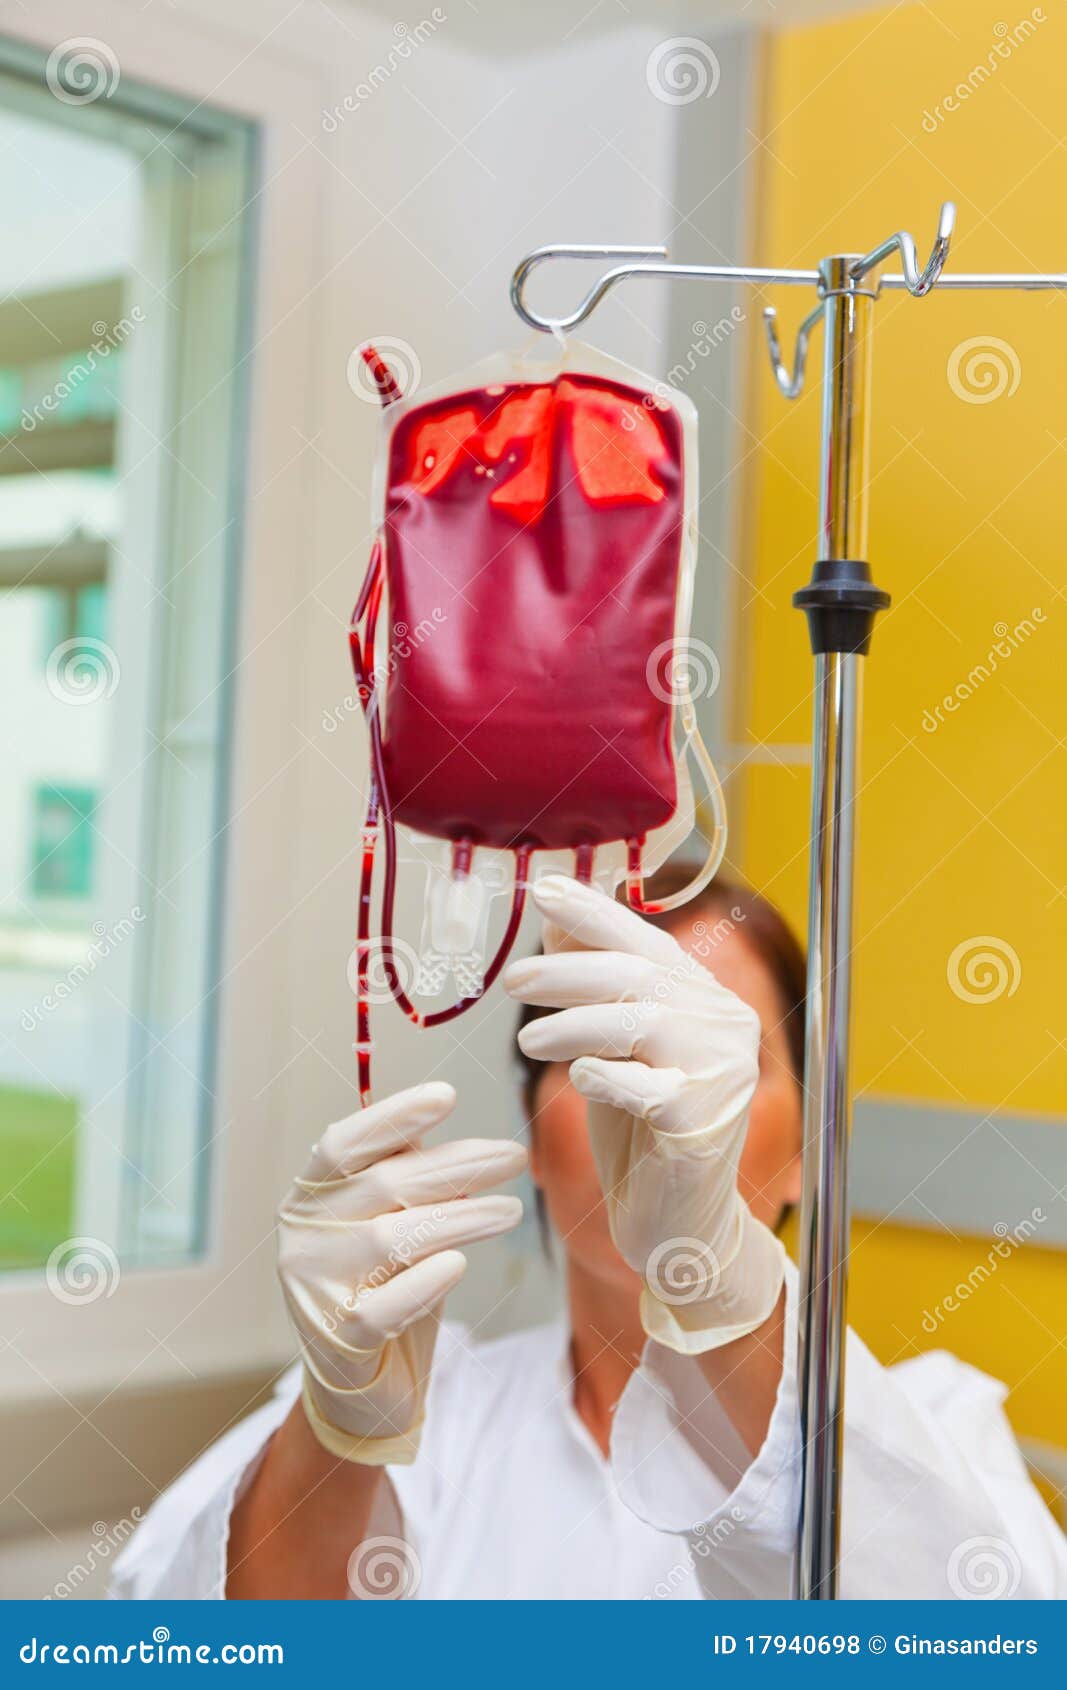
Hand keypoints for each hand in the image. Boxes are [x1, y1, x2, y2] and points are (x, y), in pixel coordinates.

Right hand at [277, 1082, 525, 1462]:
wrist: (362, 1386)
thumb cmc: (385, 1286)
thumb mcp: (394, 1223)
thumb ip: (408, 1181)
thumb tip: (452, 1135)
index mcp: (310, 1197)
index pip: (343, 1144)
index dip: (393, 1117)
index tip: (447, 1096)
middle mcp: (303, 1237)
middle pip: (383, 1185)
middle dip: (457, 1165)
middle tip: (515, 1155)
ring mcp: (315, 1289)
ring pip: (392, 1240)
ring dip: (461, 1219)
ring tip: (512, 1211)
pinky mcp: (337, 1342)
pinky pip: (383, 1306)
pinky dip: (423, 1282)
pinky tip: (457, 1265)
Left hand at [504, 876, 784, 1353]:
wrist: (681, 1223)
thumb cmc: (642, 1134)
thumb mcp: (615, 1054)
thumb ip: (597, 993)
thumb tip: (557, 922)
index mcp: (707, 1000)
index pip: (647, 941)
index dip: (593, 912)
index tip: (541, 889)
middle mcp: (725, 1025)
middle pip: (637, 977)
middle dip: (566, 971)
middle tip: (513, 981)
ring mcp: (721, 1073)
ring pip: (637, 1022)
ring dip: (569, 1024)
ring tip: (527, 1040)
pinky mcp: (703, 1121)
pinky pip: (645, 1086)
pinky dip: (605, 1077)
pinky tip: (579, 1079)